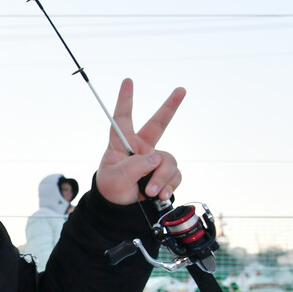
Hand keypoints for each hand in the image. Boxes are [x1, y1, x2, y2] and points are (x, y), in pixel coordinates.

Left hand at [95, 78, 184, 204]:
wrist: (120, 210)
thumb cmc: (111, 189)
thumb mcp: (116, 177)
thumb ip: (136, 166)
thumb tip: (157, 159)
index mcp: (122, 144)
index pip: (122, 118)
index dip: (125, 99)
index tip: (128, 81)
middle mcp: (141, 148)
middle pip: (158, 123)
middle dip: (170, 106)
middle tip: (181, 89)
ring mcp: (155, 160)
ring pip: (168, 161)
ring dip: (161, 177)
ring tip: (149, 191)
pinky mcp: (165, 173)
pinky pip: (175, 175)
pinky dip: (168, 185)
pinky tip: (159, 194)